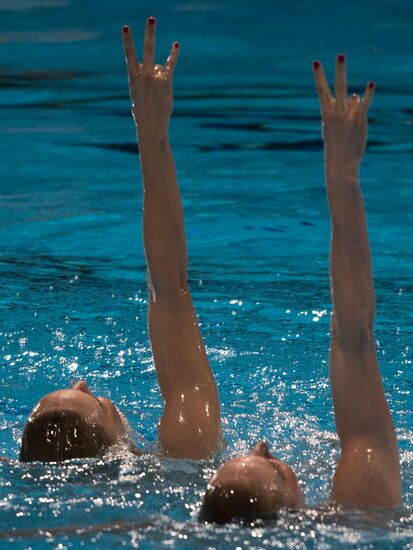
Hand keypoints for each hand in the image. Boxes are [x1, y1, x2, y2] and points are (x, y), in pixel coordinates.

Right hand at [122, 17, 178, 135]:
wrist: (151, 125)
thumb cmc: (142, 114)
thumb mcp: (137, 96)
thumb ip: (144, 81)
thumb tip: (157, 70)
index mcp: (133, 78)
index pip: (129, 56)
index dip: (127, 41)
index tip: (126, 27)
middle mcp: (144, 75)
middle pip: (146, 50)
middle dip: (149, 34)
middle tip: (151, 18)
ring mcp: (156, 78)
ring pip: (158, 65)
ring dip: (157, 76)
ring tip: (155, 92)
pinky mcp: (166, 82)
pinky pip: (170, 65)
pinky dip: (173, 55)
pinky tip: (176, 45)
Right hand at [313, 54, 374, 174]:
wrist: (340, 164)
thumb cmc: (337, 147)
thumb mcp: (335, 127)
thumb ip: (345, 109)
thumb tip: (355, 95)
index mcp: (326, 114)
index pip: (321, 90)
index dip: (319, 75)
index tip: (316, 61)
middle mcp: (336, 113)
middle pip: (337, 87)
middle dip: (339, 71)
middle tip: (340, 55)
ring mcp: (347, 116)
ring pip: (351, 94)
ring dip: (348, 88)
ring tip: (345, 80)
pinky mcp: (359, 121)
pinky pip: (364, 104)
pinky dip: (368, 94)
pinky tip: (371, 84)